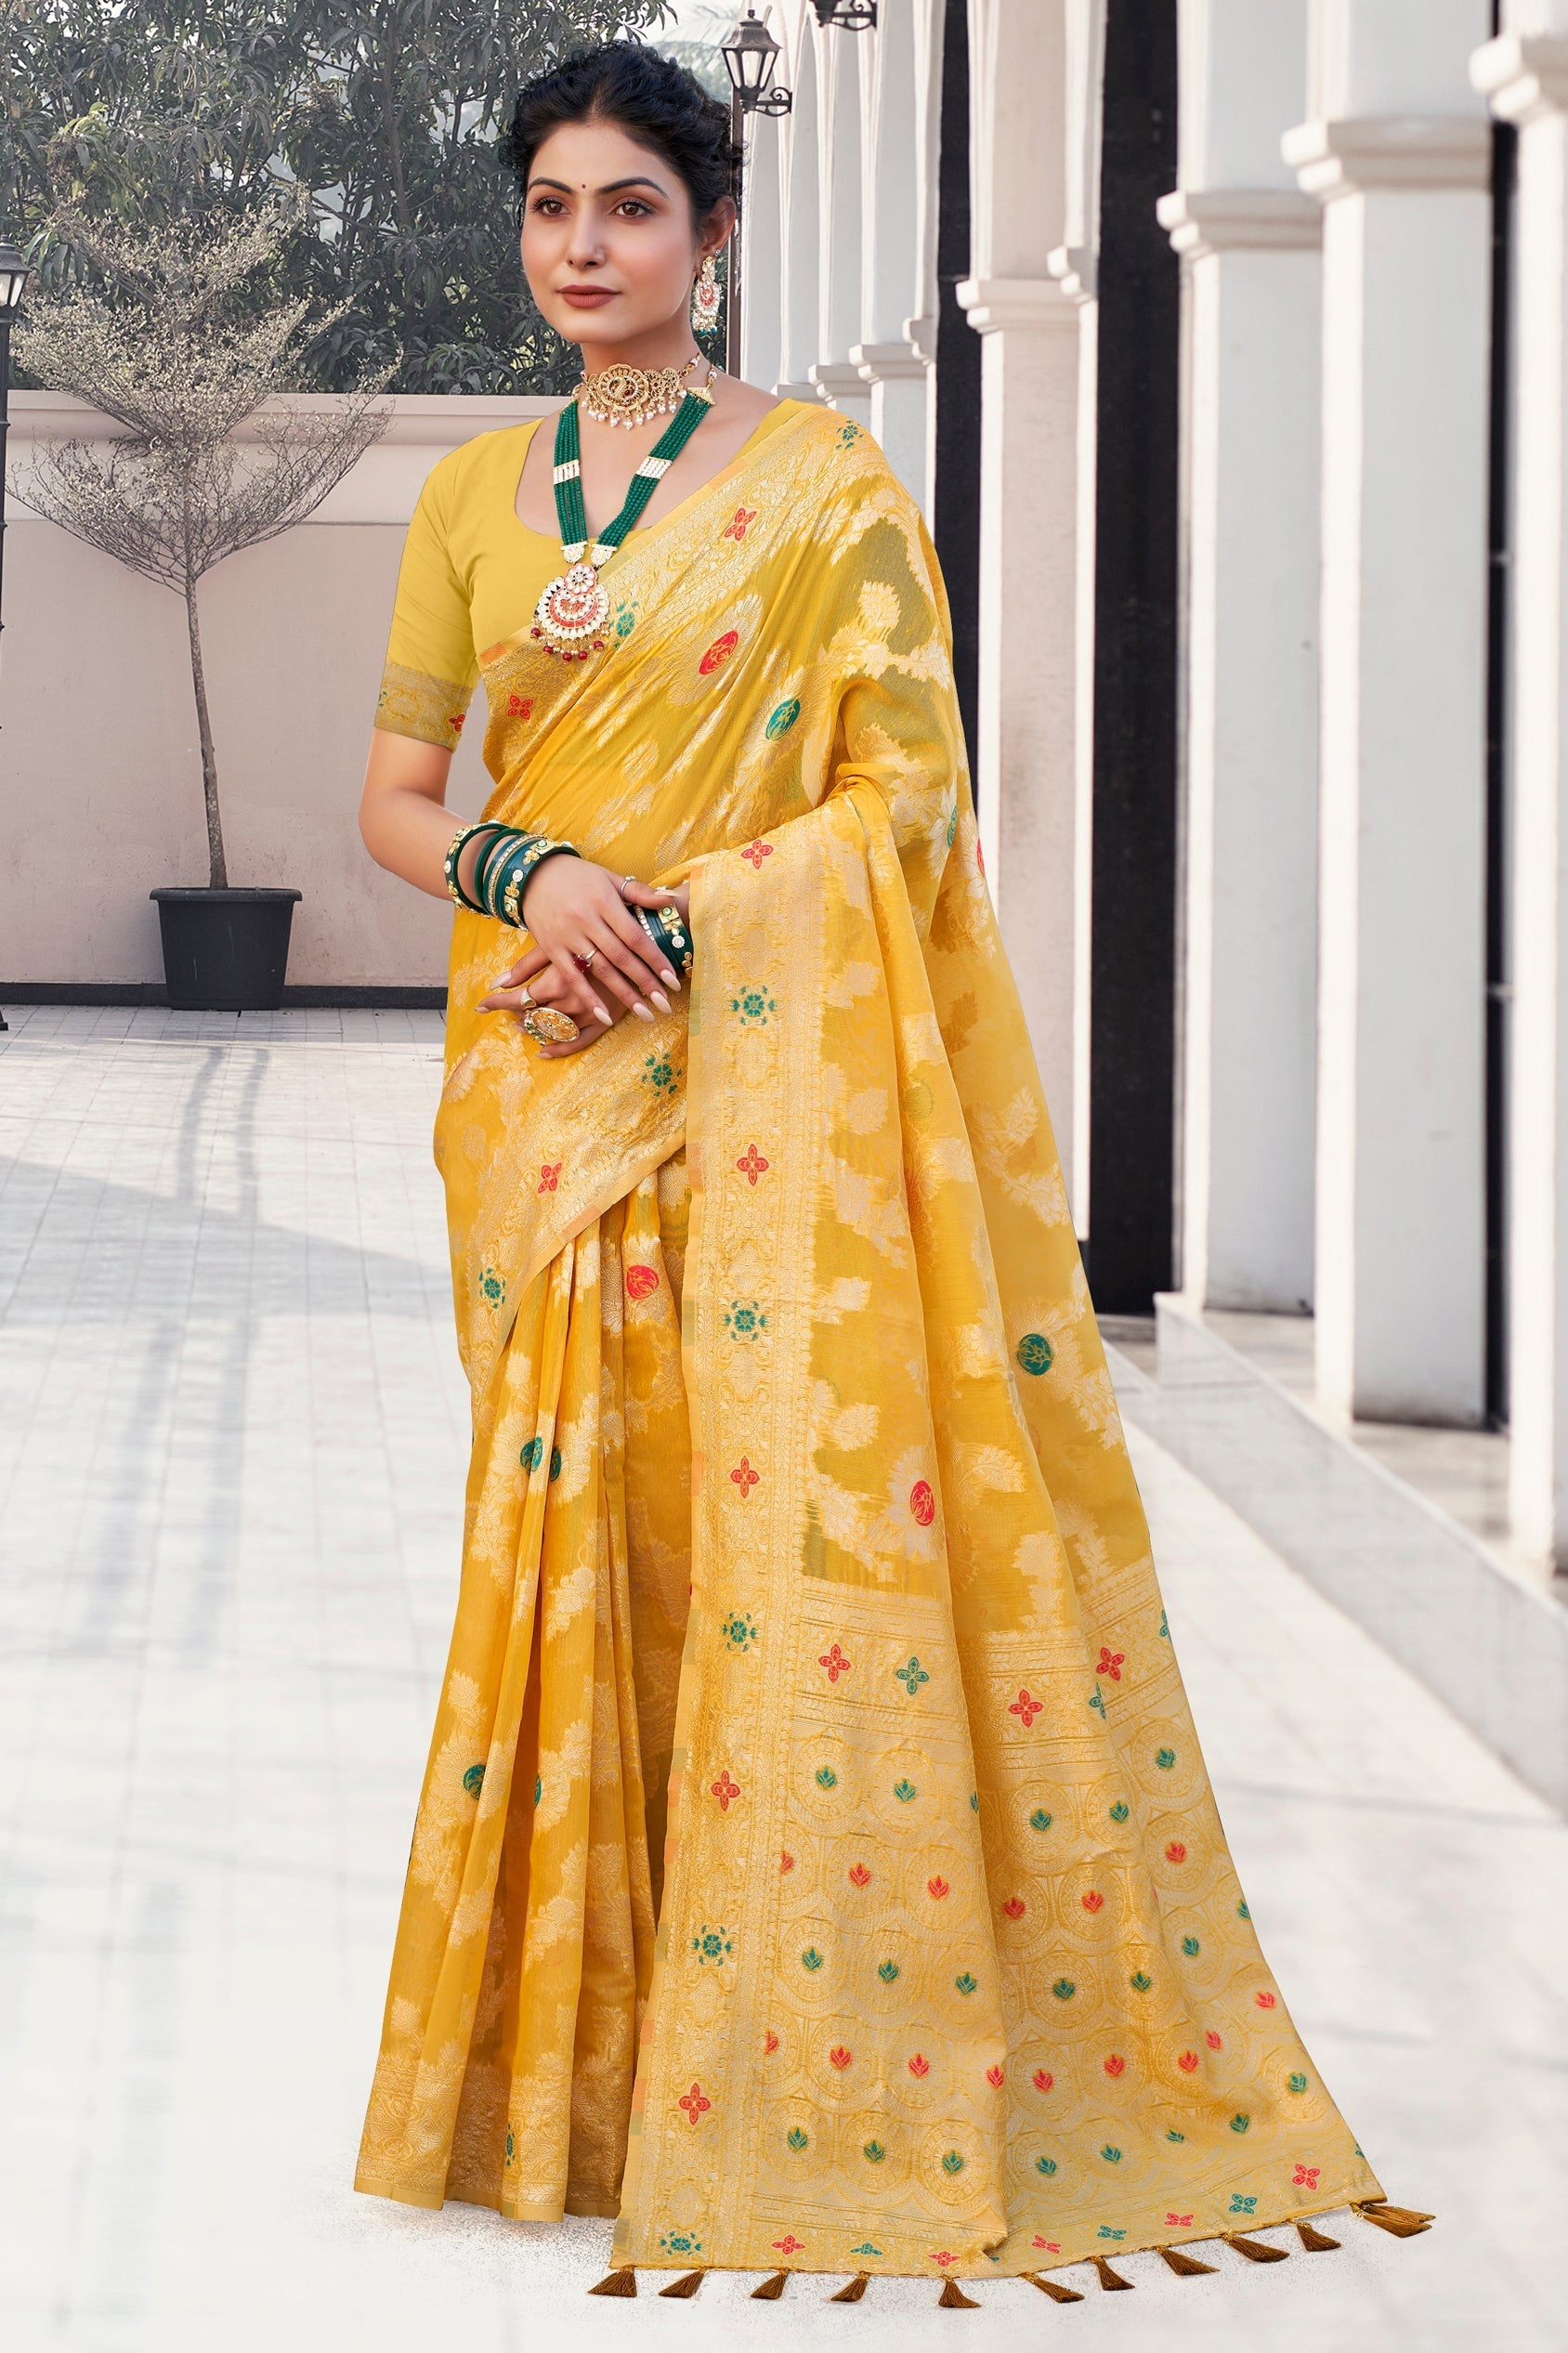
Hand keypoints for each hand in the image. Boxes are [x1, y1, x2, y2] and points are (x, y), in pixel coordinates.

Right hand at [478, 867, 690, 1058]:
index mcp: (605, 902)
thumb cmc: (578, 876)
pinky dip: (588, 997)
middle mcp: (587, 921)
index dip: (656, 960)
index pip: (636, 937)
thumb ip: (639, 892)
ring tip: (645, 1014)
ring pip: (601, 970)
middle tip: (665, 1004)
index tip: (673, 980)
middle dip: (645, 983)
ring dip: (623, 995)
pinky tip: (604, 1016)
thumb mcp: (609, 878)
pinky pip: (572, 977)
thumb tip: (671, 900)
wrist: (532, 875)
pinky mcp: (551, 948)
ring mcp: (568, 936)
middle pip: (621, 957)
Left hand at [479, 943, 621, 1057]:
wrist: (643, 940)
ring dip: (533, 1030)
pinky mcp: (604, 1021)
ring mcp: (588, 1013)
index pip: (518, 998)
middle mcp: (570, 999)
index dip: (497, 1003)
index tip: (481, 1006)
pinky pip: (577, 1043)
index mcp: (558, 978)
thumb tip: (498, 981)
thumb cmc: (597, 933)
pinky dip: (558, 1050)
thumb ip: (529, 963)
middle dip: (516, 1016)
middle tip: (505, 1014)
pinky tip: (544, 1052)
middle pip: (533, 1016)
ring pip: (552, 1030)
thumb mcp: (561, 941)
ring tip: (520, 1027)